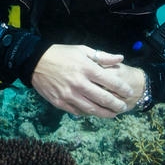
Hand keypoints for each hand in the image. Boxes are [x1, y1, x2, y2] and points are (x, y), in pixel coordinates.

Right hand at [30, 45, 145, 117]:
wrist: (35, 62)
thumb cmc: (61, 54)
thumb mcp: (82, 50)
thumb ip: (102, 56)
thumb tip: (120, 58)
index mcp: (86, 68)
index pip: (110, 81)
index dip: (122, 88)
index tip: (128, 92)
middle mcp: (79, 83)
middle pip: (103, 98)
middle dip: (116, 104)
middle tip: (123, 107)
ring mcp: (69, 95)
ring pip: (92, 109)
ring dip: (105, 113)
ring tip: (113, 114)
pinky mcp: (60, 103)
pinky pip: (78, 112)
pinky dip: (88, 113)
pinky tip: (94, 112)